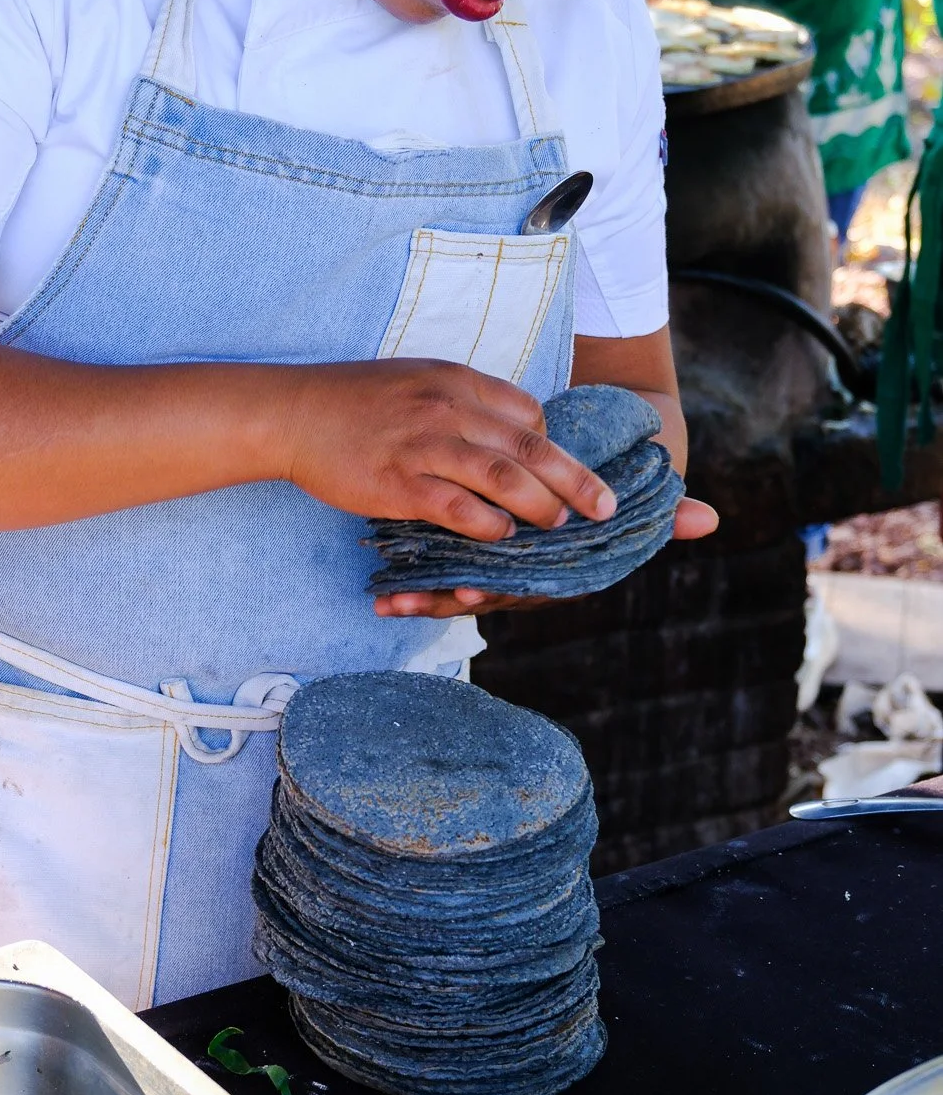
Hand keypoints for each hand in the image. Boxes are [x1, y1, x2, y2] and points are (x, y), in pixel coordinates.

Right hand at [279, 358, 615, 551]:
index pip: (527, 413)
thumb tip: (499, 430)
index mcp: (456, 381)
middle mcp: (448, 409)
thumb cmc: (352, 400)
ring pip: (504, 478)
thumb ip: (459, 401)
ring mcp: (425, 445)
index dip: (552, 445)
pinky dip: (489, 525)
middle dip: (575, 480)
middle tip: (606, 506)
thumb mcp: (415, 379)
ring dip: (541, 506)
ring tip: (560, 526)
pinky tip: (503, 537)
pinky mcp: (400, 482)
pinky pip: (459, 508)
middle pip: (530, 447)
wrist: (293, 413)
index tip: (562, 472)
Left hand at [373, 492, 719, 618]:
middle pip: (485, 595)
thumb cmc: (603, 500)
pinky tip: (381, 598)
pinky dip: (413, 590)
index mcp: (562, 572)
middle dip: (450, 599)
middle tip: (410, 600)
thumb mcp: (631, 501)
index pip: (528, 590)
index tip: (466, 596)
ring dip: (423, 599)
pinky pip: (440, 583)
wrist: (582, 492)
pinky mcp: (471, 561)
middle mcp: (529, 580)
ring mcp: (497, 574)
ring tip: (390, 601)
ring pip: (458, 593)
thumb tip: (711, 518)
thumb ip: (665, 512)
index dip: (496, 593)